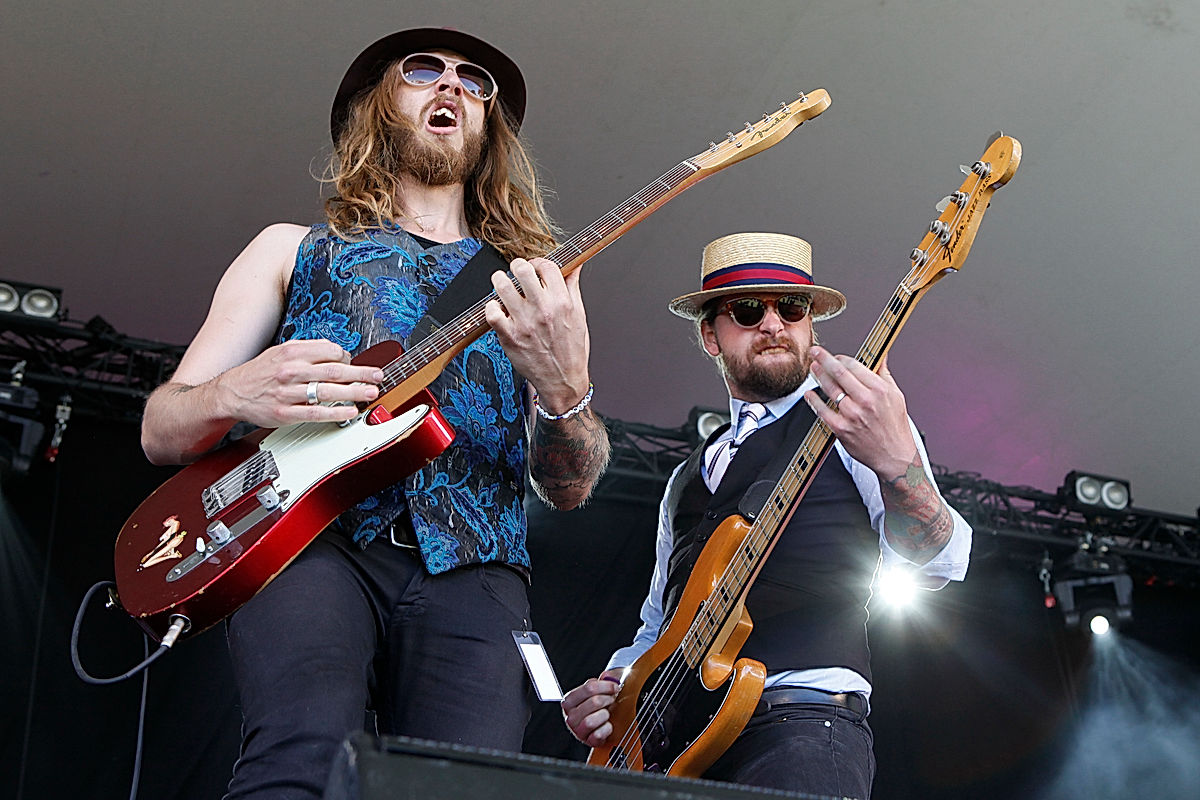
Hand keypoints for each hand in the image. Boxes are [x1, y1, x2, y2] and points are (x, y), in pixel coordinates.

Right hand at [216, 339, 383, 426]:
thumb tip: (336, 352)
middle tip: (377, 376)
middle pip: (334, 370)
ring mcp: (288, 393)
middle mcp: (290, 370)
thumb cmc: (261, 372)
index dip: (348, 358)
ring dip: (353, 392)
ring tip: (370, 393)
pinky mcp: (285, 412)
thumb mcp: (281, 351)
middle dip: (360, 374)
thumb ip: (308, 350)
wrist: (232, 392)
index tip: (357, 364)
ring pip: (327, 391)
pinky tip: (350, 411)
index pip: (330, 351)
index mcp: (292, 352)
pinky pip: (315, 412)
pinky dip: (335, 412)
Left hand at [484, 258, 590, 413]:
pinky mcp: (510, 337)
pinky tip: (498, 308)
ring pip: (503, 286)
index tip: (535, 268)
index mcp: (562, 302)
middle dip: (517, 266)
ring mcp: (524, 323)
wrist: (563, 381)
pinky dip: (491, 307)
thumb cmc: (572, 350)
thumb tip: (575, 266)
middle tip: (516, 272)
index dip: (538, 263)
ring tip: (502, 284)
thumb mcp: (579, 315)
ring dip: (500, 281)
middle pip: (523, 270)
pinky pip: (491, 312)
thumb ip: (573, 288)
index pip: (547, 266)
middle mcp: (543, 310)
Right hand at [561, 668, 622, 746]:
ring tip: (606, 714)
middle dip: (607, 700)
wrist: (601, 724)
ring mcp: (577, 730)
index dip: (606, 686)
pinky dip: (606, 729)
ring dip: (604, 715)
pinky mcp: (587, 741)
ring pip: (591, 720)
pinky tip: (607, 725)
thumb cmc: (599, 705)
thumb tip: (608, 676)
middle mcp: (570, 716)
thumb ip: (605, 679)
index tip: (615, 687)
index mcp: (569, 700)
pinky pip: (598, 735)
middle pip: (594, 702)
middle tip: (611, 700)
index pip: (589, 687)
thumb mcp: (600, 689)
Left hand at [803, 348, 916, 479]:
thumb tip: (880, 356)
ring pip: (830, 389)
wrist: (895, 456)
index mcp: (880, 390)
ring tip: (813, 368)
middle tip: (815, 352)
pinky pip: (822, 411)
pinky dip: (813, 401)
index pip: (855, 366)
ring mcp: (852, 415)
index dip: (841, 358)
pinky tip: (809, 394)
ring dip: (818, 376)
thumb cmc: (895, 427)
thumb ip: (884, 374)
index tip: (835, 356)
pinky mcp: (841, 429)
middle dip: (824, 359)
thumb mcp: (896, 396)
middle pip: (839, 373)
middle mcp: (866, 401)